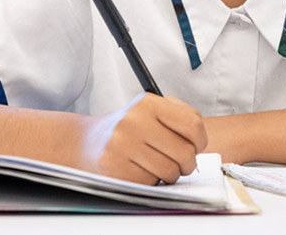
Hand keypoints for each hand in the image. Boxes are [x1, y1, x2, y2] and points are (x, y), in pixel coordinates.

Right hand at [75, 94, 207, 184]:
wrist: (85, 142)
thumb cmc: (125, 129)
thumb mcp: (148, 110)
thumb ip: (178, 116)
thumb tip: (199, 139)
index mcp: (147, 103)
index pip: (193, 124)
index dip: (200, 140)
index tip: (196, 146)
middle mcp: (134, 121)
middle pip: (185, 152)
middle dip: (187, 164)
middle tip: (181, 164)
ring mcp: (122, 145)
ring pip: (170, 171)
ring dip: (170, 175)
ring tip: (159, 167)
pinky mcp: (115, 168)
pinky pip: (151, 183)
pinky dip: (152, 182)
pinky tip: (141, 171)